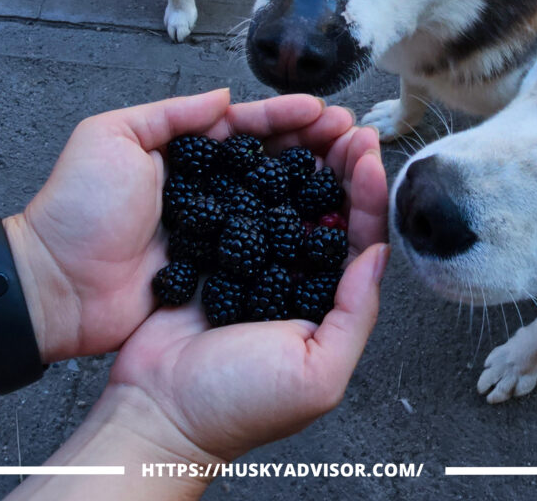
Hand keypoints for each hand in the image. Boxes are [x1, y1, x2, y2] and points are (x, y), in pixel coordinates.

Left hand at [4, 89, 361, 363]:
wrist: (57, 285)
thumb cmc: (78, 208)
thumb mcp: (113, 137)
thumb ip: (172, 114)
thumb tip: (225, 97)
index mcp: (187, 154)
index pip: (247, 128)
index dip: (287, 117)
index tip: (323, 110)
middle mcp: (211, 189)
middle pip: (274, 161)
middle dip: (317, 144)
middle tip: (353, 134)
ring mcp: (219, 231)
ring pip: (279, 200)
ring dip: (318, 183)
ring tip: (354, 167)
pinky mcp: (223, 272)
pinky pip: (269, 248)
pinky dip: (300, 234)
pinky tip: (329, 223)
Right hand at [105, 117, 387, 465]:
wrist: (158, 411)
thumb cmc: (237, 405)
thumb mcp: (317, 373)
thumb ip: (354, 314)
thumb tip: (378, 254)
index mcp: (325, 301)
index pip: (358, 235)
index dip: (367, 192)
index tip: (367, 154)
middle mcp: (294, 275)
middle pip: (327, 207)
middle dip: (341, 164)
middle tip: (346, 127)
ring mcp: (255, 260)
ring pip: (287, 197)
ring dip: (304, 160)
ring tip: (315, 125)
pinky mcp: (215, 249)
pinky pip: (241, 201)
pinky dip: (256, 172)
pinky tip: (265, 147)